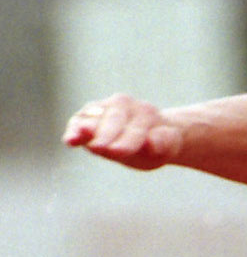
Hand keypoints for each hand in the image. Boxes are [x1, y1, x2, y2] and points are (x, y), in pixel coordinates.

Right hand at [62, 95, 182, 169]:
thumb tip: (150, 144)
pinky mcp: (90, 114)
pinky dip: (74, 129)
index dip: (127, 141)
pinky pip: (80, 120)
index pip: (136, 129)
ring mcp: (105, 107)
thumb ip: (160, 143)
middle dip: (106, 134)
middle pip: (114, 119)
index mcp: (147, 113)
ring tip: (74, 139)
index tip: (116, 152)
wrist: (151, 132)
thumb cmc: (160, 143)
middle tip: (99, 149)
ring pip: (94, 115)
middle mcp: (125, 105)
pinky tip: (69, 141)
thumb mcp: (167, 146)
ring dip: (83, 127)